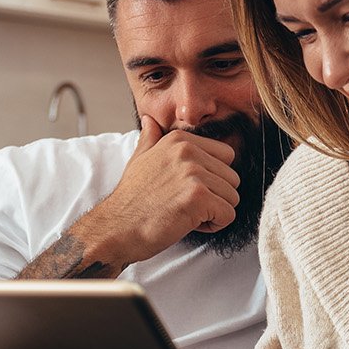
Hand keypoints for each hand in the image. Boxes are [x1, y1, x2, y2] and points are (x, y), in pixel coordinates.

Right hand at [71, 115, 241, 266]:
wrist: (115, 228)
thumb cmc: (130, 201)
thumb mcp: (138, 160)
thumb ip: (151, 139)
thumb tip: (150, 120)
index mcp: (179, 141)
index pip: (226, 156)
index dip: (212, 178)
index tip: (188, 189)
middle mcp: (188, 152)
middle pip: (232, 178)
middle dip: (215, 197)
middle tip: (186, 205)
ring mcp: (193, 174)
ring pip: (232, 198)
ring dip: (213, 212)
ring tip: (185, 214)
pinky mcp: (197, 198)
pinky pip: (228, 215)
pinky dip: (213, 225)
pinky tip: (189, 223)